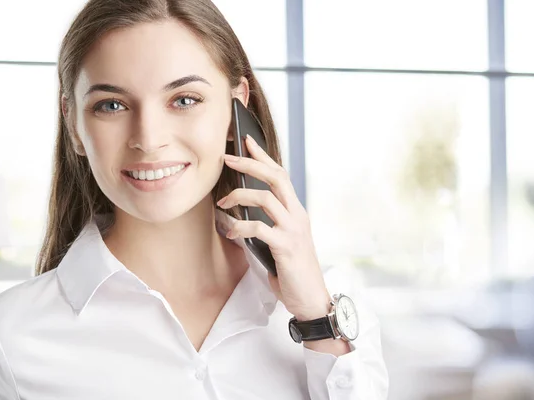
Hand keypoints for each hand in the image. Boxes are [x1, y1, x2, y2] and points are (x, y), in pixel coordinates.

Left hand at [217, 135, 330, 321]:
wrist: (311, 298)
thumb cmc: (293, 270)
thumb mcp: (282, 241)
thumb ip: (269, 224)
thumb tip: (241, 212)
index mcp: (296, 211)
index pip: (281, 175)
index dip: (263, 156)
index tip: (247, 141)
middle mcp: (297, 215)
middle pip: (275, 177)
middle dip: (250, 163)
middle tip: (228, 158)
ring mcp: (293, 229)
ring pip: (265, 197)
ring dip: (239, 195)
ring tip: (222, 202)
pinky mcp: (286, 246)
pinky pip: (259, 227)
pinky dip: (240, 226)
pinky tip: (230, 232)